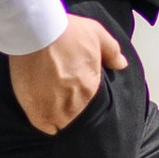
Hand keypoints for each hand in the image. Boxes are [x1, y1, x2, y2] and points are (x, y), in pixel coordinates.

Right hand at [9, 15, 127, 134]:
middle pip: (72, 114)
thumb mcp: (97, 34)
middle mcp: (76, 101)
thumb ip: (112, 52)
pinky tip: (37, 108)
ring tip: (44, 99)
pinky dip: (42, 120)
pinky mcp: (37, 110)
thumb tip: (122, 64)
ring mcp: (56, 108)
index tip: (66, 85)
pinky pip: (43, 126)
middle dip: (64, 105)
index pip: (86, 102)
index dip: (75, 94)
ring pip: (58, 122)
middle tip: (53, 90)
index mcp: (90, 86)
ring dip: (53, 114)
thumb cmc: (67, 31)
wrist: (37, 32)